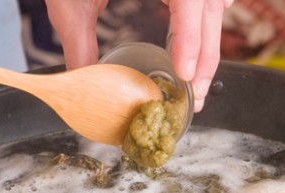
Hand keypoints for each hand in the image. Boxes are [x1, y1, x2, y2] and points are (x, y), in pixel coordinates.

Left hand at [47, 0, 231, 112]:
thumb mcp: (72, 1)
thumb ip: (79, 40)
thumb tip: (84, 80)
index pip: (189, 0)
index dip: (191, 37)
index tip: (186, 71)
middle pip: (208, 6)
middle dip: (206, 53)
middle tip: (196, 92)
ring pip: (212, 3)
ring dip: (207, 42)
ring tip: (196, 77)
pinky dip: (204, 20)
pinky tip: (199, 42)